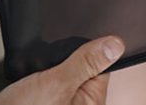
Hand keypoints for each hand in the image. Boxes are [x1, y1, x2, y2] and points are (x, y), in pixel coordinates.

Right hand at [0, 36, 124, 104]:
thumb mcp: (57, 83)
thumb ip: (86, 63)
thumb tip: (116, 45)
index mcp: (91, 104)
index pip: (102, 66)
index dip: (89, 51)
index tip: (74, 46)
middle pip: (83, 68)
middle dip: (66, 59)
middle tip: (47, 67)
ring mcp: (62, 103)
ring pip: (63, 72)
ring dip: (49, 66)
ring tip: (34, 75)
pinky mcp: (45, 101)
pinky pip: (49, 81)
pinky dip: (39, 75)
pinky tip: (29, 79)